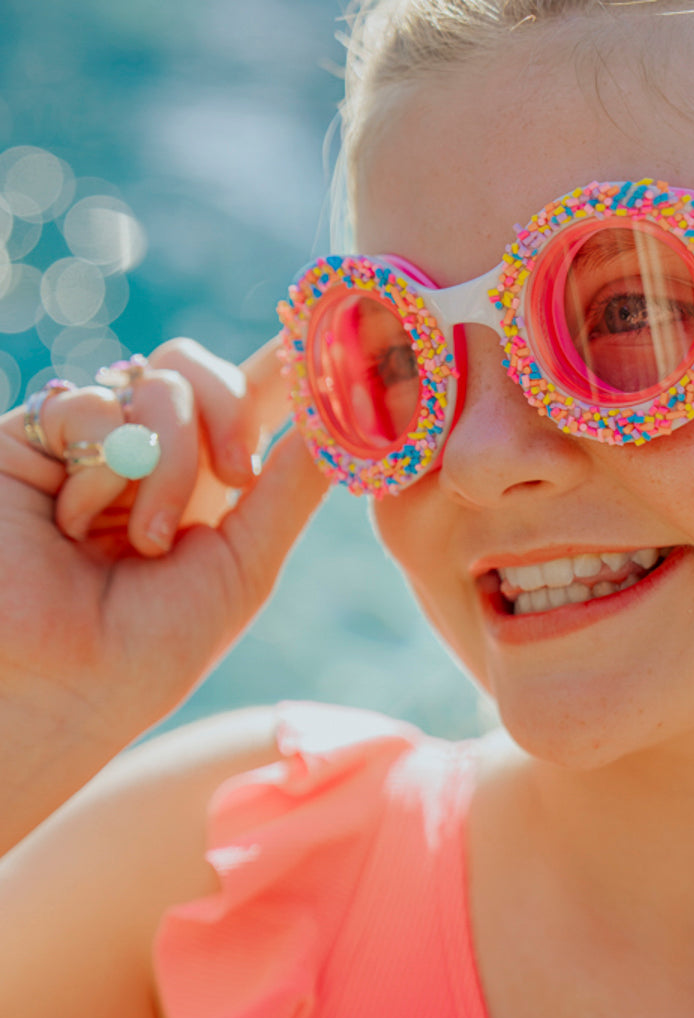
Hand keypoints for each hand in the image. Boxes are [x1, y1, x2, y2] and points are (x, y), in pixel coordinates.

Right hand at [0, 335, 327, 850]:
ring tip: (143, 541)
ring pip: (159, 384)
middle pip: (203, 370)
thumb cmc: (153, 647)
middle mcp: (151, 453)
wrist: (56, 688)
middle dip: (231, 413)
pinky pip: (91, 407)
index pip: (250, 397)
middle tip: (238, 476)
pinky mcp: (31, 441)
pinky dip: (102, 469)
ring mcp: (92, 443)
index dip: (286, 361)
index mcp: (208, 481)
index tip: (329, 330)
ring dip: (168, 464)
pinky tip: (76, 526)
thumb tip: (338, 417)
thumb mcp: (245, 566)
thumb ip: (289, 489)